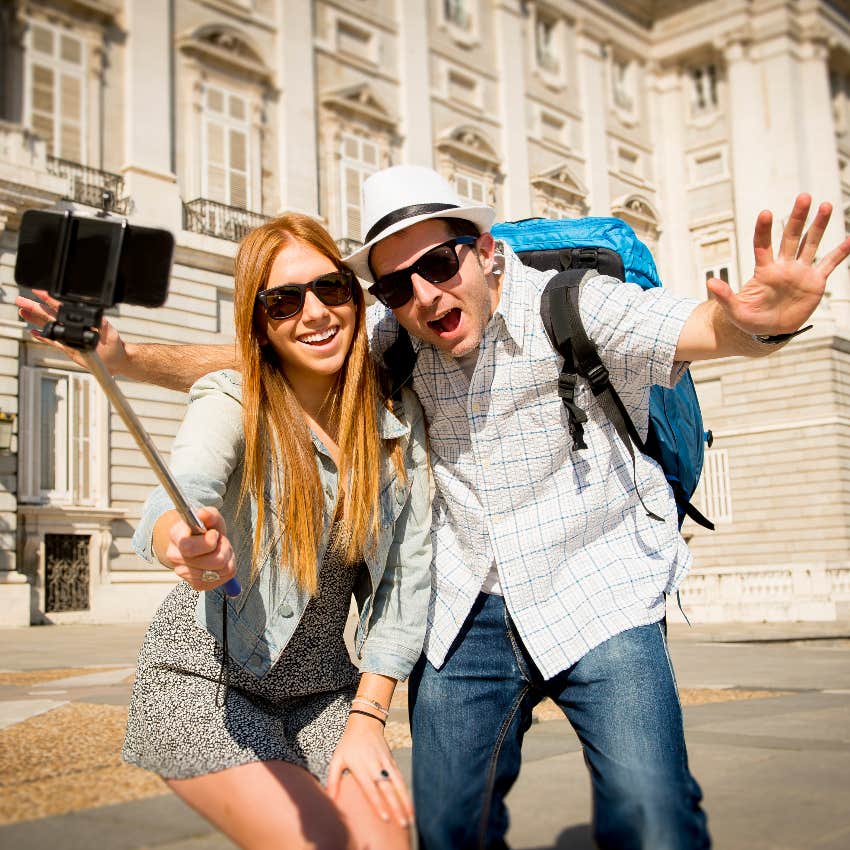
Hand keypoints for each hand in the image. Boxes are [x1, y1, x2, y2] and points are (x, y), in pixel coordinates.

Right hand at [16, 289, 130, 373]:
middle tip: (20, 300)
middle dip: (35, 306)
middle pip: (50, 314)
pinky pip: (53, 341)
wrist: (115, 360)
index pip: (62, 307)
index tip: (38, 291)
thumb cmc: (115, 345)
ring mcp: (68, 337)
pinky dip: (43, 336)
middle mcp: (72, 327)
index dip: (50, 299)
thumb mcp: (110, 332)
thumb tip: (100, 317)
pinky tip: (34, 332)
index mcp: (81, 320)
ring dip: (35, 318)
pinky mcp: (67, 347)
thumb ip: (103, 325)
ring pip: (48, 325)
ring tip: (22, 311)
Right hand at [163, 506, 237, 591]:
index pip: (189, 547)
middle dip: (224, 548)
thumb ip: (208, 514)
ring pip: (222, 570)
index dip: (208, 542)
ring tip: (219, 549)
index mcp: (176, 537)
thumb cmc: (203, 528)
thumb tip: (203, 513)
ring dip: (227, 557)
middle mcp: (176, 558)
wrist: (194, 541)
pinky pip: (223, 578)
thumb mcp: (209, 517)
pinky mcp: (196, 585)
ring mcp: (184, 574)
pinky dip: (226, 568)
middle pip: (214, 561)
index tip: (214, 534)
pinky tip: (217, 560)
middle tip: (220, 540)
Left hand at [326, 712, 412, 828]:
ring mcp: (386, 763)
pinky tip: (410, 803)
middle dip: (397, 807)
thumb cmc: (348, 744)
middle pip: (388, 789)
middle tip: (403, 824)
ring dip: (406, 801)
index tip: (385, 818)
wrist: (365, 722)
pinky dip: (406, 791)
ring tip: (412, 818)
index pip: (371, 789)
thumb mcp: (336, 759)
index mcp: (361, 767)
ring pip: (398, 784)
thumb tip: (331, 800)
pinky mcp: (392, 761)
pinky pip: (400, 778)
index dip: (378, 804)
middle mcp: (376, 766)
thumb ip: (333, 780)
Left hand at [708, 195, 849, 335]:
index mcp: (764, 272)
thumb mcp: (735, 311)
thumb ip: (724, 297)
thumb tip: (710, 283)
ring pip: (810, 244)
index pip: (762, 245)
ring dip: (818, 226)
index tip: (765, 213)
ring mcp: (800, 272)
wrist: (769, 331)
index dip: (763, 230)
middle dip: (797, 218)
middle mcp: (783, 267)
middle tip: (804, 197)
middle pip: (790, 237)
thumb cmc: (750, 320)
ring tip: (825, 206)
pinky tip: (849, 240)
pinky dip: (840, 253)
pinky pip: (829, 264)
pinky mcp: (815, 282)